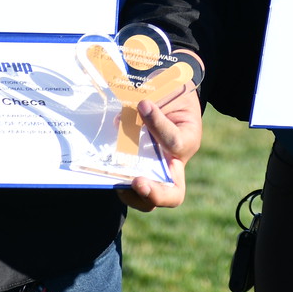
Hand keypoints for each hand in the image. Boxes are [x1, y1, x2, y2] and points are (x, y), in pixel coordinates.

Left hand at [120, 64, 204, 211]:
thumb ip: (148, 106)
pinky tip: (104, 173)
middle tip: (138, 182)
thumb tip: (120, 121)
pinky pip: (130, 186)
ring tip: (116, 182)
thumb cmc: (171, 92)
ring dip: (132, 194)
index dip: (159, 126)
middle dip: (156, 193)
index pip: (175, 142)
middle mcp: (175, 162)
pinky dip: (118, 182)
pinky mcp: (139, 170)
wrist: (171, 95)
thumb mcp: (166, 92)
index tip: (143, 105)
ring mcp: (157, 170)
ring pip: (149, 199)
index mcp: (188, 139)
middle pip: (173, 194)